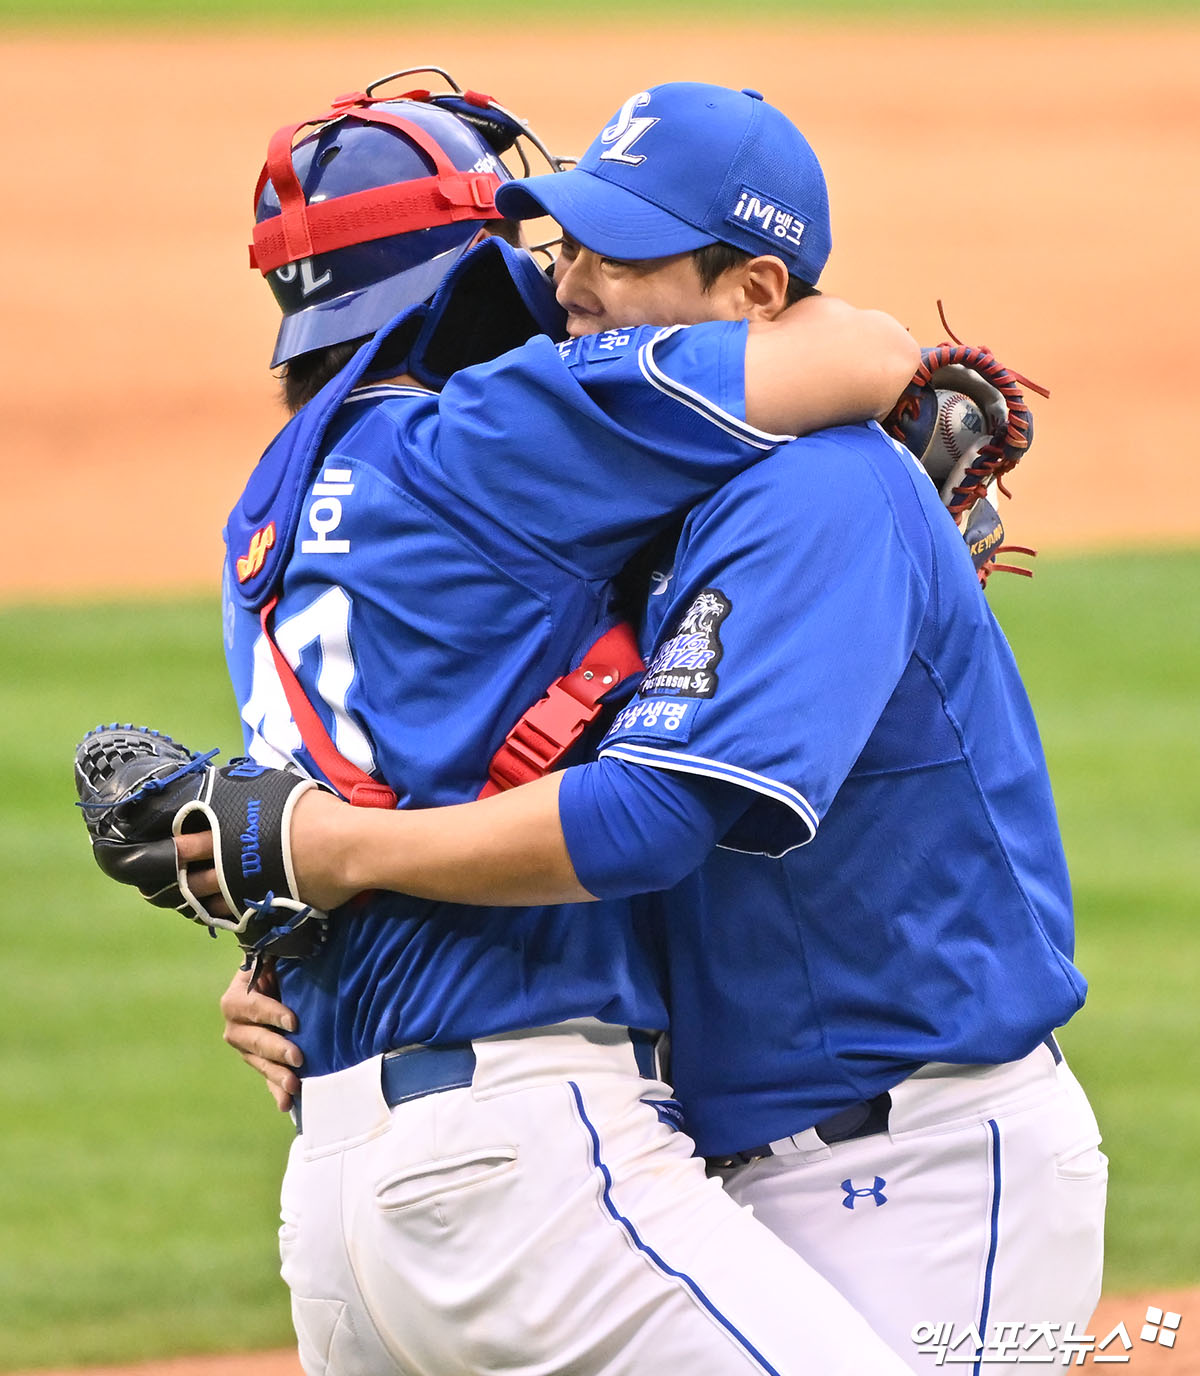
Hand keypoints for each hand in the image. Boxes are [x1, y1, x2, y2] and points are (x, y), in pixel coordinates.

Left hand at [176, 786, 359, 916]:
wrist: (347, 848)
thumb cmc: (318, 813)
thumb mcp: (282, 790)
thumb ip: (255, 793)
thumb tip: (236, 784)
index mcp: (232, 830)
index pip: (190, 839)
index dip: (177, 844)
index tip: (170, 845)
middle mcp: (230, 863)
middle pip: (192, 873)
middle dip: (177, 874)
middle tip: (167, 876)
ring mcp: (245, 890)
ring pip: (208, 899)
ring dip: (196, 898)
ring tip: (188, 895)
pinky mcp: (263, 908)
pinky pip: (234, 915)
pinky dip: (223, 913)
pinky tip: (219, 910)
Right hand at [220, 964, 302, 1112]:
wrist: (286, 980)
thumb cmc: (286, 962)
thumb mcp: (282, 954)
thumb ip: (284, 950)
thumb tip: (301, 938)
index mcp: (237, 994)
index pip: (248, 1005)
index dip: (269, 1012)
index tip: (294, 1021)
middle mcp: (236, 1022)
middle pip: (251, 1039)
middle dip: (275, 1049)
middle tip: (298, 1058)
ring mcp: (246, 1044)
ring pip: (258, 1061)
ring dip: (275, 1075)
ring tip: (295, 1085)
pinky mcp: (260, 1060)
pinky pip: (266, 1077)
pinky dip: (276, 1092)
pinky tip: (287, 1104)